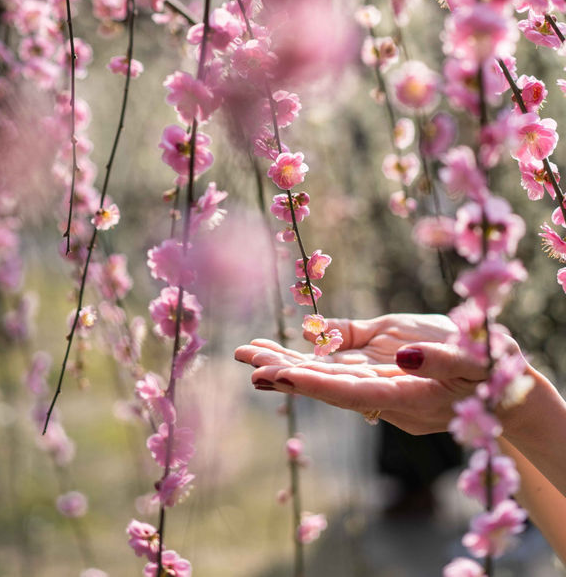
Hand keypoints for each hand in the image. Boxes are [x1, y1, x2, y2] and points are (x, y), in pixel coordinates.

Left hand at [235, 313, 524, 434]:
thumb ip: (441, 360)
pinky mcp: (381, 355)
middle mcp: (385, 390)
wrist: (496, 376)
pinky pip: (342, 351)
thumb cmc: (494, 371)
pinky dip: (312, 348)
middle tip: (244, 358)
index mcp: (408, 398)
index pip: (352, 392)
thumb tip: (403, 356)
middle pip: (327, 383)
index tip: (276, 375)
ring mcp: (380, 374)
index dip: (314, 384)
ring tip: (247, 351)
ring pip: (327, 369)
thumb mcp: (476, 362)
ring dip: (288, 359)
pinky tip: (284, 344)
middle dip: (285, 370)